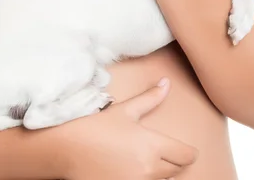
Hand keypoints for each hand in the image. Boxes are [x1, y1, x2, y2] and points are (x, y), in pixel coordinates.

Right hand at [58, 78, 198, 179]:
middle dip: (172, 160)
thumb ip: (150, 99)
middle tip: (158, 150)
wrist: (67, 149)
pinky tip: (129, 170)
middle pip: (176, 170)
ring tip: (141, 160)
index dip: (187, 151)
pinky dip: (142, 179)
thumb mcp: (125, 110)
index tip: (181, 147)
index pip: (187, 156)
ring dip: (157, 172)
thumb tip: (167, 83)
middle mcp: (149, 169)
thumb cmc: (96, 126)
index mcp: (153, 146)